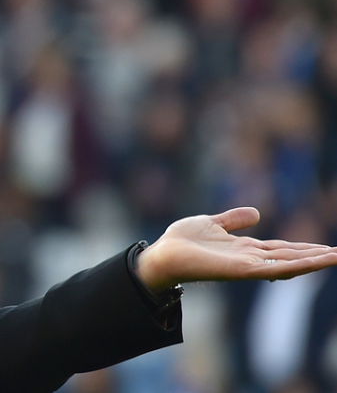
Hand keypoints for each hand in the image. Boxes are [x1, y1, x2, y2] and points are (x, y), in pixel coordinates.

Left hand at [136, 207, 336, 291]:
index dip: (304, 247)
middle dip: (316, 255)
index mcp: (244, 249)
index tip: (327, 246)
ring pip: (289, 264)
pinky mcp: (243, 270)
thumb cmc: (181, 241)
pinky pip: (276, 268)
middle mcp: (250, 259)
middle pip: (290, 257)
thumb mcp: (211, 223)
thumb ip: (233, 219)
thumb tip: (257, 213)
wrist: (162, 254)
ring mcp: (248, 266)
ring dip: (315, 260)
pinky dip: (299, 265)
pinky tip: (317, 261)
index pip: (281, 249)